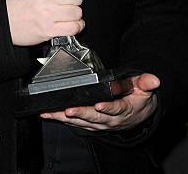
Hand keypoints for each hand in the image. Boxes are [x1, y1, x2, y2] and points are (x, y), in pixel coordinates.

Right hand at [6, 0, 85, 45]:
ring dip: (75, 14)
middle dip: (74, 0)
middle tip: (67, 2)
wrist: (5, 19)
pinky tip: (71, 23)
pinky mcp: (48, 30)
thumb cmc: (18, 1)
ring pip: (76, 12)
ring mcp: (47, 14)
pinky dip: (76, 26)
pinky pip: (72, 28)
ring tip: (68, 13)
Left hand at [40, 73, 159, 130]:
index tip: (99, 105)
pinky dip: (62, 119)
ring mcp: (100, 123)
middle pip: (95, 117)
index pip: (116, 109)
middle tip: (69, 110)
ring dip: (66, 118)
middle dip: (81, 114)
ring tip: (53, 113)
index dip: (107, 107)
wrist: (138, 113)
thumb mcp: (143, 88)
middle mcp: (110, 119)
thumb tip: (153, 79)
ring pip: (82, 121)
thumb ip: (145, 82)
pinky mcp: (91, 123)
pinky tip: (49, 115)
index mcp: (124, 109)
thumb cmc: (137, 98)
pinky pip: (75, 123)